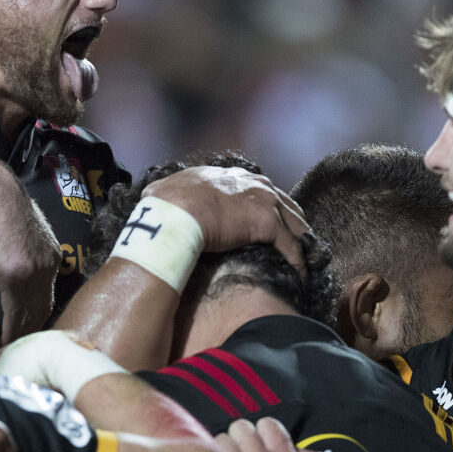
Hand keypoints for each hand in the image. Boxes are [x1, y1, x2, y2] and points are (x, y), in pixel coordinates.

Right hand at [0, 142, 58, 342]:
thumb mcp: (0, 228)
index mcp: (46, 250)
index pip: (44, 292)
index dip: (33, 314)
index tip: (21, 332)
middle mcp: (49, 262)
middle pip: (42, 308)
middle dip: (30, 332)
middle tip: (15, 354)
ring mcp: (37, 270)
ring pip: (32, 315)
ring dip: (19, 339)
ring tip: (6, 359)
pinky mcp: (19, 276)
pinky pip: (17, 316)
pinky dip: (10, 337)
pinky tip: (1, 351)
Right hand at [144, 167, 308, 271]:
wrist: (176, 212)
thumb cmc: (166, 203)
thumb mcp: (164, 190)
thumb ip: (166, 191)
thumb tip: (151, 195)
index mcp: (232, 176)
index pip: (259, 190)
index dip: (265, 206)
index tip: (265, 222)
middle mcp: (254, 184)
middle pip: (285, 204)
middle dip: (291, 222)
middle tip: (293, 242)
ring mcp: (264, 201)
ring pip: (295, 223)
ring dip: (299, 241)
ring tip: (302, 260)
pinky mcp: (268, 223)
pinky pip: (291, 246)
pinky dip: (298, 262)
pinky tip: (300, 275)